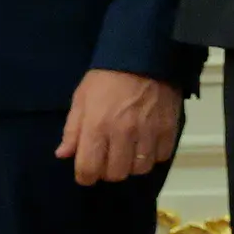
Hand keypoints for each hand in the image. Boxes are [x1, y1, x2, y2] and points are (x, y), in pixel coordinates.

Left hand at [55, 70, 182, 186]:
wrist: (144, 58)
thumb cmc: (106, 78)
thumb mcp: (81, 99)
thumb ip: (72, 130)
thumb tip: (64, 154)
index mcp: (97, 127)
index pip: (89, 168)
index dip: (85, 176)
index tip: (86, 172)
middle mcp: (123, 134)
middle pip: (116, 174)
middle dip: (109, 171)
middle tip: (108, 159)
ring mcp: (148, 132)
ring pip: (140, 168)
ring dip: (132, 165)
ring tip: (129, 153)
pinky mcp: (169, 128)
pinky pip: (162, 156)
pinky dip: (154, 155)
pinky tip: (147, 144)